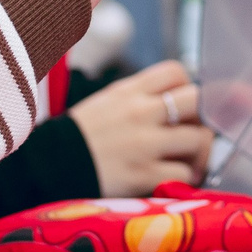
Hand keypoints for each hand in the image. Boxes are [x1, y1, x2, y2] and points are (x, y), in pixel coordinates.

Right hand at [68, 60, 213, 195]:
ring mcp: (144, 144)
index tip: (186, 105)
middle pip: (198, 100)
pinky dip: (187, 179)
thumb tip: (177, 99)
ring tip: (191, 161)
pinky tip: (178, 180)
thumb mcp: (107, 102)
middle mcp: (141, 112)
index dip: (189, 87)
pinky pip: (184, 174)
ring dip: (201, 152)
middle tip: (198, 132)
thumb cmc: (80, 136)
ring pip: (199, 139)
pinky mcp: (143, 175)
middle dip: (205, 116)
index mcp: (130, 90)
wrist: (45, 168)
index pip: (178, 71)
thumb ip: (141, 97)